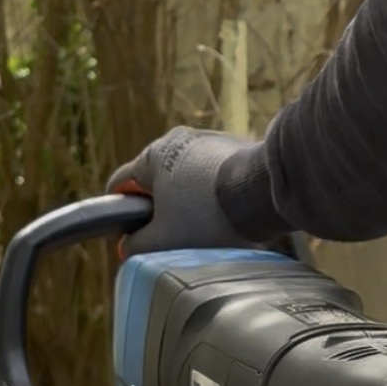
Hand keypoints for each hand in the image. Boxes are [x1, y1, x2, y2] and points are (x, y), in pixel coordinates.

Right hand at [106, 127, 276, 258]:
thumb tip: (127, 246)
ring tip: (207, 228)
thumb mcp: (163, 240)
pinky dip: (216, 192)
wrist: (264, 193)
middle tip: (173, 237)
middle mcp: (178, 139)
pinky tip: (228, 213)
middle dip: (162, 209)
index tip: (134, 235)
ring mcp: (210, 140)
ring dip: (191, 201)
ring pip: (188, 178)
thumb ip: (136, 245)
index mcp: (153, 155)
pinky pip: (215, 174)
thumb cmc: (206, 216)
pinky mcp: (237, 146)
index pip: (122, 184)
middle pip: (157, 181)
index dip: (122, 213)